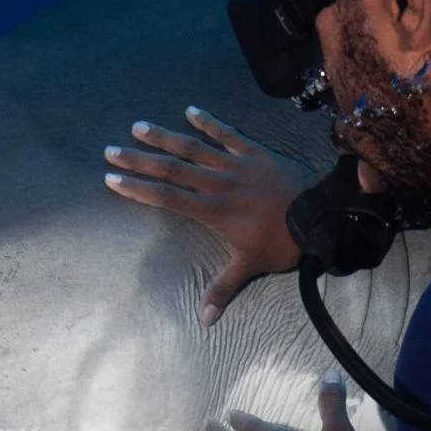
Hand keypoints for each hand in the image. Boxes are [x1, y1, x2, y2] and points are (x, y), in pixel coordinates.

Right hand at [105, 105, 304, 325]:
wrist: (319, 214)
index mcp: (213, 211)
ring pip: (193, 147)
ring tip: (139, 127)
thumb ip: (223, 289)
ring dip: (165, 136)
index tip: (111, 179)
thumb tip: (202, 321)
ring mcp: (236, 165)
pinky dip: (210, 121)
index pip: (166, 198)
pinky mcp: (255, 152)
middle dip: (139, 160)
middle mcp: (218, 184)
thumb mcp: (251, 267)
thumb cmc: (283, 242)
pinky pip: (228, 133)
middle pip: (171, 169)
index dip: (137, 189)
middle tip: (111, 152)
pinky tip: (191, 110)